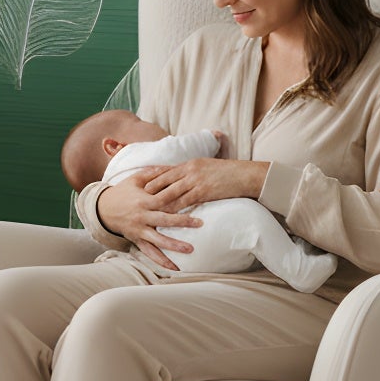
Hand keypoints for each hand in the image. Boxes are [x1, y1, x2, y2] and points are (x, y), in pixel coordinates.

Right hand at [94, 173, 204, 269]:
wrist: (102, 209)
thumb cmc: (122, 191)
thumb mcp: (135, 178)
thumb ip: (154, 173)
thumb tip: (173, 166)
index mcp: (143, 201)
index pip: (163, 201)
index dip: (178, 201)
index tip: (193, 198)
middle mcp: (141, 217)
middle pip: (164, 221)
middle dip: (182, 223)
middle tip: (199, 224)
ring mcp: (139, 231)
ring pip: (158, 240)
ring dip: (174, 246)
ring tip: (190, 250)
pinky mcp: (137, 240)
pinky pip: (149, 253)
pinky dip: (161, 261)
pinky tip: (175, 268)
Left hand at [136, 156, 266, 209]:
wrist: (244, 175)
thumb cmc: (227, 172)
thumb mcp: (206, 166)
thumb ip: (192, 171)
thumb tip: (181, 177)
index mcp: (189, 163)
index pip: (164, 170)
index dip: (150, 178)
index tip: (137, 184)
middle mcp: (189, 170)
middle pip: (163, 181)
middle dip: (148, 191)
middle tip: (135, 200)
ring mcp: (195, 181)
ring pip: (170, 193)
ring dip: (157, 203)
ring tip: (144, 211)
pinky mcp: (203, 192)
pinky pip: (184, 202)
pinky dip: (173, 210)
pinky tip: (165, 217)